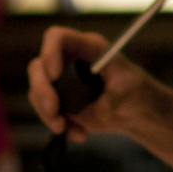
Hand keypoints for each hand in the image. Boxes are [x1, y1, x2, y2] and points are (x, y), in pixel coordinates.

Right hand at [27, 26, 148, 143]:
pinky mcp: (58, 99)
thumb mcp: (128, 92)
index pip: (57, 38)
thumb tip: (88, 110)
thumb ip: (110, 99)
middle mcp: (69, 59)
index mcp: (89, 47)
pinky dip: (58, 125)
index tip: (55, 76)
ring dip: (48, 114)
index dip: (50, 52)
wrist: (135, 111)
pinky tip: (80, 134)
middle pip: (39, 65)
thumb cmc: (135, 92)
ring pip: (37, 92)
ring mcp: (61, 80)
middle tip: (54, 112)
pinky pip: (45, 111)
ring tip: (70, 130)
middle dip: (42, 90)